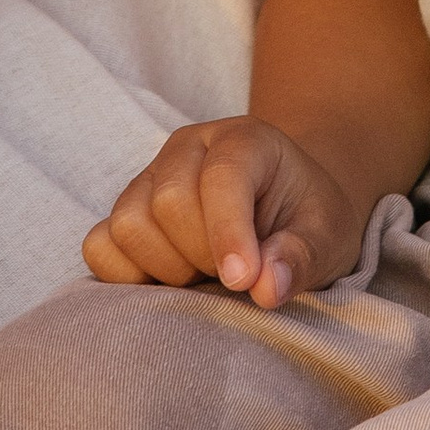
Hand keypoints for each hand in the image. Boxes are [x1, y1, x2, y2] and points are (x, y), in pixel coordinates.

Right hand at [84, 113, 373, 306]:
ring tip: (205, 274)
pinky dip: (128, 275)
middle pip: (167, 202)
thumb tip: (266, 288)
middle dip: (202, 255)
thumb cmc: (307, 220)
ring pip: (127, 223)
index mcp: (243, 141)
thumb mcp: (329, 237)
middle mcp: (187, 148)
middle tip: (236, 275)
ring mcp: (149, 177)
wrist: (285, 208)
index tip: (243, 282)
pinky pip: (99, 246)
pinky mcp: (125, 210)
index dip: (228, 234)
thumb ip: (302, 258)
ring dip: (167, 268)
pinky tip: (170, 281)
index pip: (220, 179)